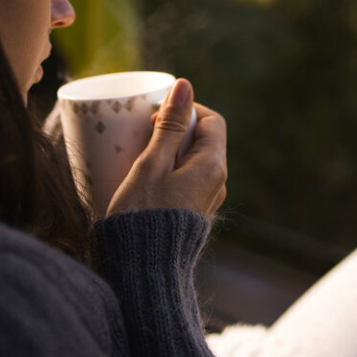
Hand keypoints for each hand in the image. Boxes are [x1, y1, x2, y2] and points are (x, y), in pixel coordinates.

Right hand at [105, 79, 226, 219]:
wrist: (144, 270)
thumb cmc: (144, 214)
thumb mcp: (152, 164)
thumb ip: (169, 126)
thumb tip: (184, 86)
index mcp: (212, 166)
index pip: (211, 120)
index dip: (185, 111)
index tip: (156, 117)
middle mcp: (217, 183)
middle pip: (202, 141)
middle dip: (173, 132)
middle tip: (143, 136)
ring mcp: (206, 201)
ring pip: (193, 163)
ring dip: (169, 154)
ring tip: (139, 159)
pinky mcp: (193, 215)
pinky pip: (186, 183)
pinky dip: (168, 174)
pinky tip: (144, 183)